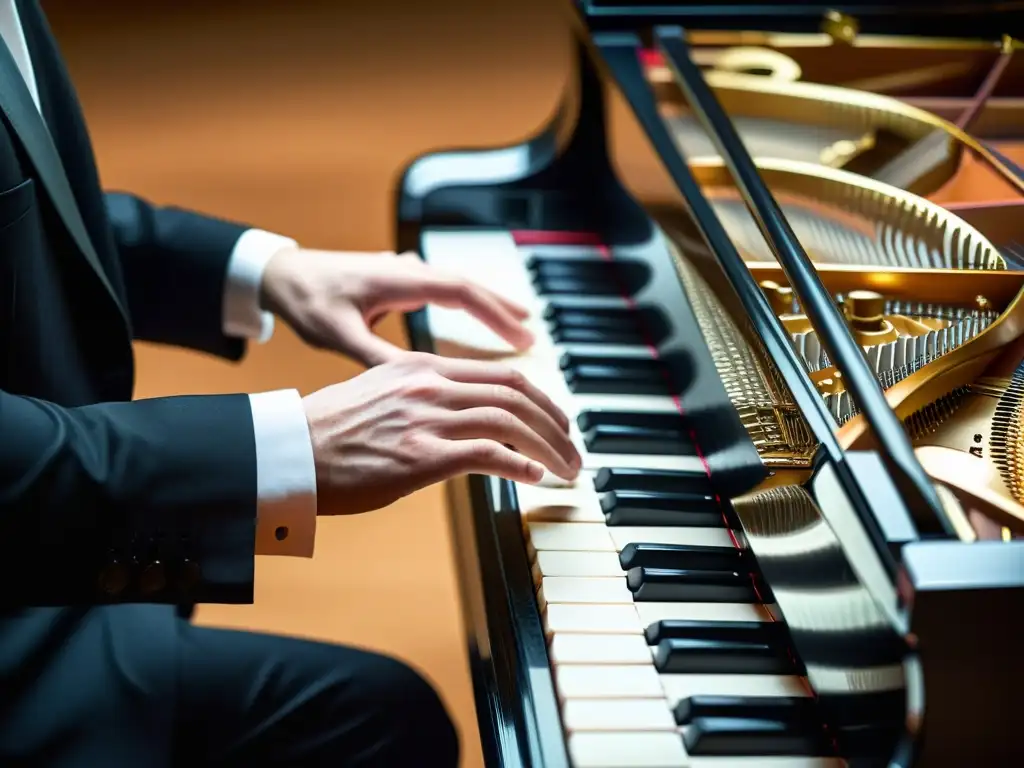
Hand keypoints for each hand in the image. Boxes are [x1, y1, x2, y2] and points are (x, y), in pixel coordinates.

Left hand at [261, 248, 534, 365]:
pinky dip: (468, 303)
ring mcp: (405, 272)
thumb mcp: (339, 334)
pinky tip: (478, 315)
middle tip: (532, 337)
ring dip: (489, 304)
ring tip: (519, 326)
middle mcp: (408, 270)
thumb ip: (378, 355)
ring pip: (458, 286)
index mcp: (400, 280)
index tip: (522, 338)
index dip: (495, 315)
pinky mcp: (398, 279)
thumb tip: (420, 379)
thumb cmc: (307, 302)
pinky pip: (445, 289)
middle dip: (502, 310)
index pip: (462, 293)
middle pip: (469, 286)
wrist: (279, 274)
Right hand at [302, 352, 580, 514]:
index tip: (555, 420)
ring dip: (548, 447)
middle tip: (573, 447)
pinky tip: (534, 477)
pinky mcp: (420, 457)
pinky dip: (520, 465)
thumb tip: (456, 418)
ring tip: (566, 469)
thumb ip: (420, 396)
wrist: (284, 450)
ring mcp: (426, 419)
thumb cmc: (326, 431)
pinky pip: (488, 454)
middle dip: (555, 421)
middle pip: (516, 391)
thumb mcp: (377, 392)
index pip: (500, 374)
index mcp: (421, 366)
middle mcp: (429, 385)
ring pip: (510, 421)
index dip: (539, 398)